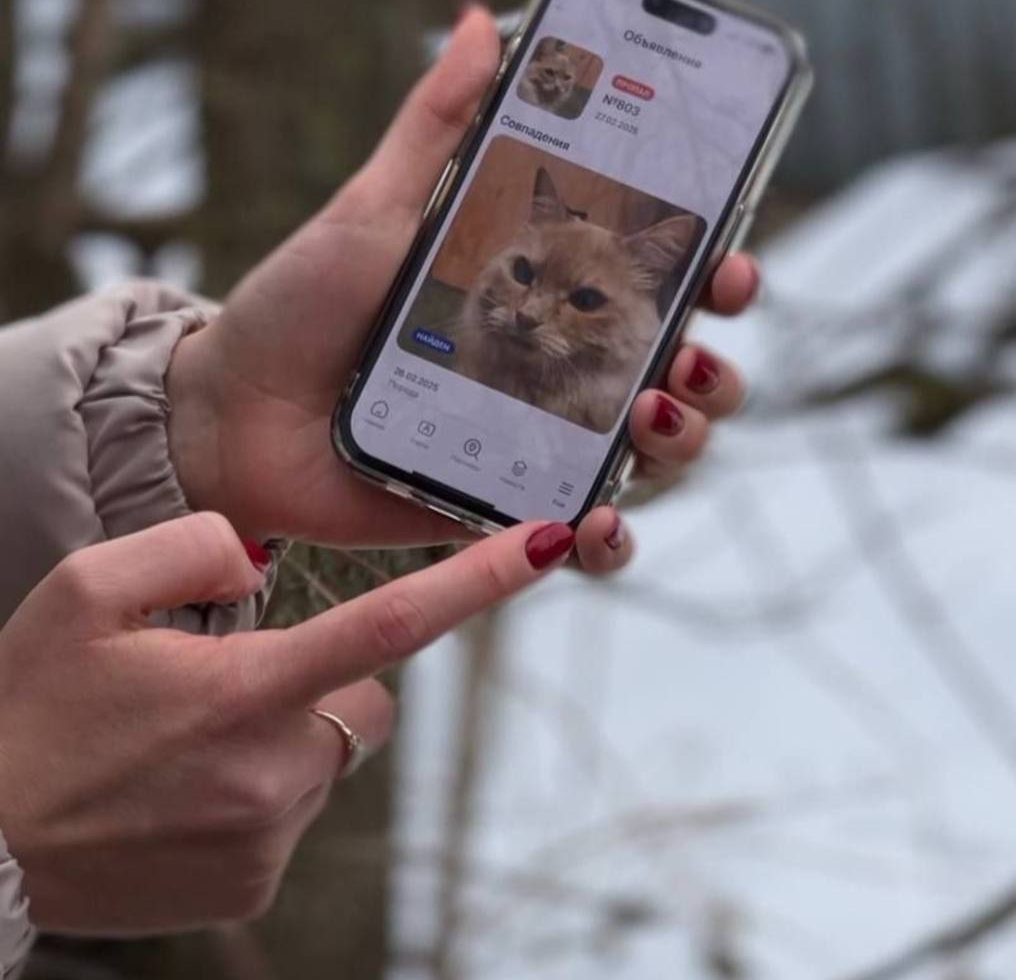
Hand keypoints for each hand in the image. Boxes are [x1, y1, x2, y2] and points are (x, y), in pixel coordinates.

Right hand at [0, 511, 575, 933]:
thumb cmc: (27, 710)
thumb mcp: (84, 592)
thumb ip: (189, 547)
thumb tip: (262, 564)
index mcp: (246, 690)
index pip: (394, 622)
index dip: (482, 579)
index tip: (550, 543)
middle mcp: (275, 770)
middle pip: (365, 698)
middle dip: (325, 678)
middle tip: (227, 683)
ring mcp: (269, 838)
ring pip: (328, 755)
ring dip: (284, 736)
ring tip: (184, 746)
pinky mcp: (254, 887)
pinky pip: (293, 812)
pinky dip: (260, 792)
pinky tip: (182, 794)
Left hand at [167, 8, 756, 570]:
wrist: (231, 414)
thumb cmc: (302, 304)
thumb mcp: (374, 207)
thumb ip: (438, 125)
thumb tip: (481, 19)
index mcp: (547, 291)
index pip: (657, 283)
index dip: (714, 274)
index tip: (729, 261)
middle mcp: (560, 366)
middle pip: (682, 373)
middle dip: (714, 368)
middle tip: (690, 351)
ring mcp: (538, 442)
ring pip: (657, 454)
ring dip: (684, 443)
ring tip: (648, 418)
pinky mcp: (506, 511)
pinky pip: (586, 537)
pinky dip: (612, 538)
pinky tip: (596, 520)